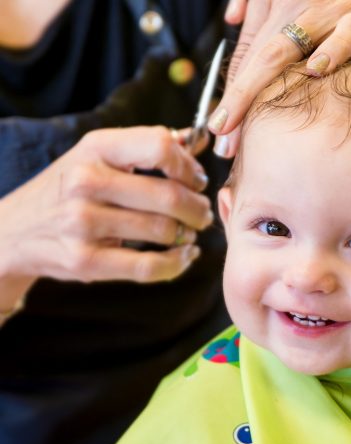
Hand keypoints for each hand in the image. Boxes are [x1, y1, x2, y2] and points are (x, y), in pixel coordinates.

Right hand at [0, 126, 212, 301]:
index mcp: (95, 148)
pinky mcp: (84, 261)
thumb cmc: (69, 189)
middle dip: (198, 207)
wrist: (14, 231)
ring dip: (188, 234)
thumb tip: (199, 140)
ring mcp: (82, 223)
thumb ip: (148, 146)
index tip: (196, 180)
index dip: (190, 167)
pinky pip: (148, 266)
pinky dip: (177, 263)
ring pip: (164, 230)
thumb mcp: (99, 155)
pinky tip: (184, 256)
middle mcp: (86, 182)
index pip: (160, 146)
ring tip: (189, 232)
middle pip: (170, 195)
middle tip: (202, 213)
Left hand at [209, 0, 350, 157]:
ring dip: (258, 88)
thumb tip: (233, 18)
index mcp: (278, 6)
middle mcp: (296, 8)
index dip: (231, 93)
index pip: (248, 55)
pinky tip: (316, 71)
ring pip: (285, 48)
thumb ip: (260, 2)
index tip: (220, 129)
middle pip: (257, 58)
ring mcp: (329, 12)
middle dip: (236, 101)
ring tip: (244, 126)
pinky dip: (332, 51)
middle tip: (224, 140)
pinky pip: (347, 34)